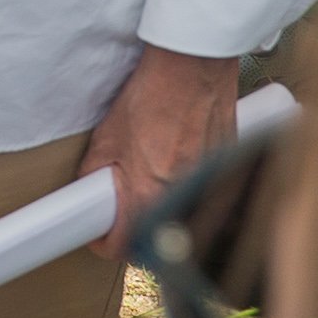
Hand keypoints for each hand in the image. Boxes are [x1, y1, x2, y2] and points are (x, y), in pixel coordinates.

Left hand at [78, 45, 239, 250]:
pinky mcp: (227, 174)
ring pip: (180, 217)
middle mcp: (182, 199)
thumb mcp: (108, 135)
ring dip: (164, 206)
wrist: (193, 70)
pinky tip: (180, 159)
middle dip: (136, 226)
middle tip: (124, 203)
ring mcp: (209, 188)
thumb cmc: (152, 96)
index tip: (100, 233)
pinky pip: (203, 194)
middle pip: (154, 235)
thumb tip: (90, 192)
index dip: (105, 242)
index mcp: (148, 195)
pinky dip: (189, 187)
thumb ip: (97, 171)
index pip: (123, 247)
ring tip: (154, 173)